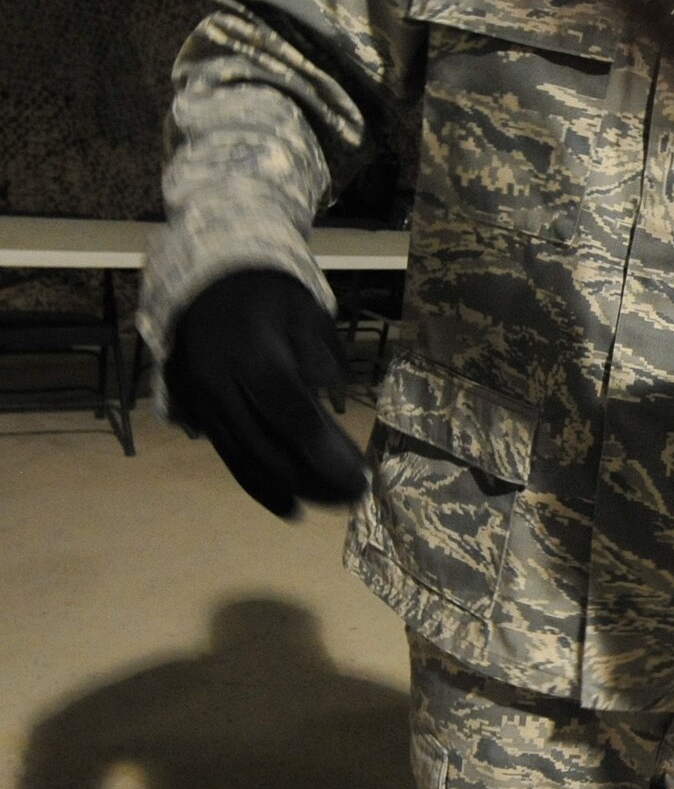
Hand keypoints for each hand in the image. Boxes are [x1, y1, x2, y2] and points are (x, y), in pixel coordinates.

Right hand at [163, 269, 368, 516]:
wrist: (203, 283)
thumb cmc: (264, 293)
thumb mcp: (301, 307)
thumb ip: (318, 350)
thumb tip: (328, 389)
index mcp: (250, 358)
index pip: (291, 417)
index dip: (325, 453)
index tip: (360, 476)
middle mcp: (221, 388)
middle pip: (269, 450)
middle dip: (315, 480)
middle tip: (357, 495)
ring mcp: (205, 405)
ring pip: (246, 462)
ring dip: (291, 490)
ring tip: (333, 505)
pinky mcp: (198, 415)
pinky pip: (230, 458)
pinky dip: (260, 485)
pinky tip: (291, 505)